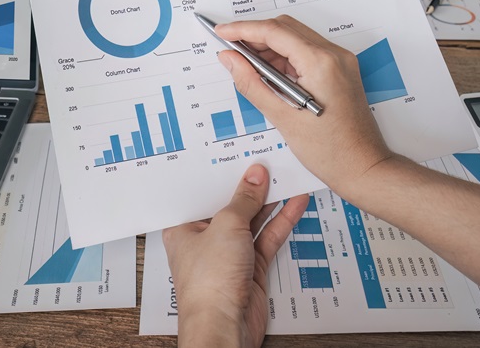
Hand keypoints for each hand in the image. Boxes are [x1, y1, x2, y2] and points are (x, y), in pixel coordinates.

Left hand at [163, 164, 308, 347]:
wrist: (225, 325)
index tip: (239, 155)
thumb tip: (255, 175)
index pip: (204, 194)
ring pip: (253, 221)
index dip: (221, 174)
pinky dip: (282, 221)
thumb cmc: (209, 283)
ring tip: (288, 174)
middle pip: (230, 206)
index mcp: (183, 227)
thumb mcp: (227, 226)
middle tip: (269, 161)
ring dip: (270, 201)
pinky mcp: (250, 267)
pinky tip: (296, 202)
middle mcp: (204, 239)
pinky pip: (267, 238)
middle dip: (250, 186)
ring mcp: (229, 253)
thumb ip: (244, 199)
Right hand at [214, 15, 393, 195]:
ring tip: (245, 66)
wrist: (364, 168)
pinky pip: (306, 52)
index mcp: (321, 63)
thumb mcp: (282, 118)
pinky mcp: (339, 70)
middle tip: (230, 50)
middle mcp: (334, 55)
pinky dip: (283, 58)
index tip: (222, 31)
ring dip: (268, 47)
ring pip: (295, 38)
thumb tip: (230, 60)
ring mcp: (340, 62)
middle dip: (254, 35)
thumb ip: (252, 84)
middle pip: (285, 28)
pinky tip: (268, 74)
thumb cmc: (332, 151)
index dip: (243, 29)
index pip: (274, 32)